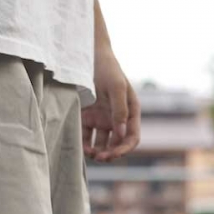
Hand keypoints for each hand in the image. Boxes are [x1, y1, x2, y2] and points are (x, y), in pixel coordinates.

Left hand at [82, 47, 139, 161]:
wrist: (86, 55)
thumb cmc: (106, 68)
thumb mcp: (116, 86)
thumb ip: (120, 110)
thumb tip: (121, 135)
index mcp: (130, 111)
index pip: (132, 137)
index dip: (124, 149)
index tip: (114, 154)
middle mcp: (117, 118)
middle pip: (117, 144)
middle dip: (110, 154)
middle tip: (99, 158)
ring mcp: (102, 119)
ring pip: (102, 144)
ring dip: (97, 153)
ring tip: (89, 153)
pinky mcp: (87, 118)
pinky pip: (86, 137)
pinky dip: (84, 145)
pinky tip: (81, 147)